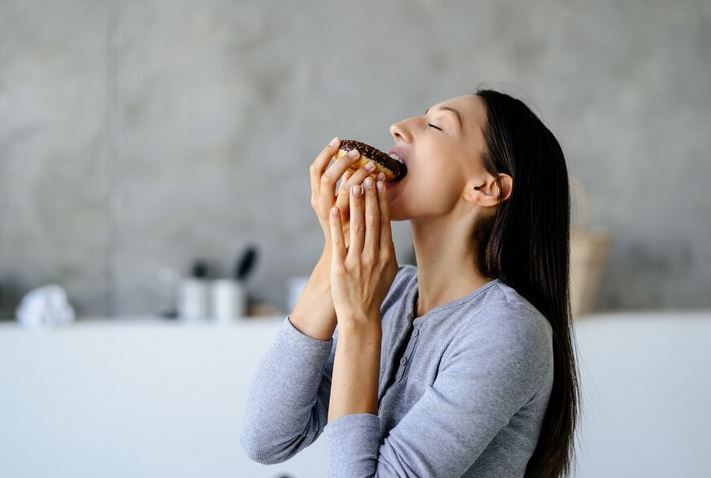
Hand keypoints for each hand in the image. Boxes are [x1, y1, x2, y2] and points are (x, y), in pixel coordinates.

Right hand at [310, 137, 384, 248]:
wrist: (342, 262)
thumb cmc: (343, 232)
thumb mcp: (338, 208)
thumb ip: (343, 187)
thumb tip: (354, 161)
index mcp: (317, 199)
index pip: (315, 170)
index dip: (325, 154)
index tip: (338, 141)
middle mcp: (322, 207)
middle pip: (327, 178)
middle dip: (342, 162)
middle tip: (357, 152)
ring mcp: (334, 219)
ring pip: (345, 191)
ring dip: (359, 175)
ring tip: (373, 165)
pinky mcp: (347, 228)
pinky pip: (357, 206)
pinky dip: (367, 193)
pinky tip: (378, 183)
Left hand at [328, 176, 398, 326]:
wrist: (361, 316)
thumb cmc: (374, 292)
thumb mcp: (388, 270)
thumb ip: (387, 249)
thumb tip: (387, 230)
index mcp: (386, 254)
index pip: (384, 221)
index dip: (381, 200)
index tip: (380, 182)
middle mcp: (374, 255)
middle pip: (372, 219)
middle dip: (370, 195)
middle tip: (368, 174)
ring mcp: (357, 261)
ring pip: (357, 227)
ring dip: (355, 204)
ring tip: (353, 184)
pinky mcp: (341, 267)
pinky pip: (339, 242)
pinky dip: (337, 225)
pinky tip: (335, 209)